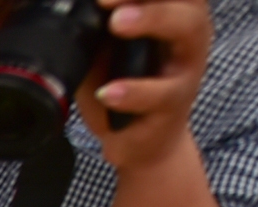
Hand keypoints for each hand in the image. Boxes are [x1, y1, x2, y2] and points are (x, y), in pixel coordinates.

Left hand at [75, 0, 211, 171]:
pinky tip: (108, 92)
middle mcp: (188, 32)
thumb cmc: (125, 86)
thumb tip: (69, 5)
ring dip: (153, 19)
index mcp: (172, 11)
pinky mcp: (177, 104)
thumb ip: (97, 25)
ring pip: (187, 30)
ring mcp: (187, 67)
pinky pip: (162, 93)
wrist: (140, 142)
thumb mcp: (104, 49)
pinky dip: (133, 91)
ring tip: (116, 22)